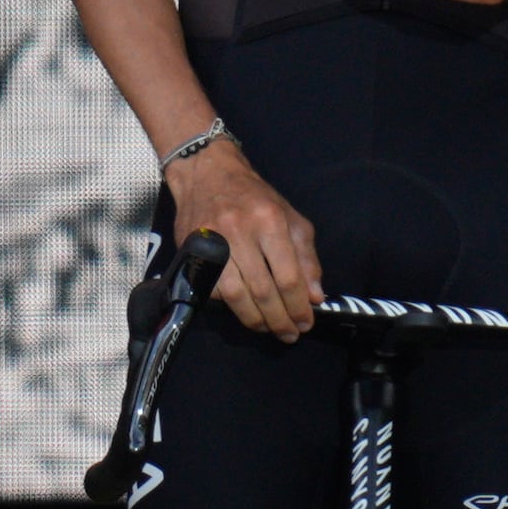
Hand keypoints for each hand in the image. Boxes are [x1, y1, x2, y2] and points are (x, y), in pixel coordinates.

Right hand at [164, 134, 324, 340]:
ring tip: (268, 328)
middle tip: (289, 334)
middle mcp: (240, 231)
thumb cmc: (254, 199)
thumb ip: (306, 257)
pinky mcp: (193, 251)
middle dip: (280, 319)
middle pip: (263, 290)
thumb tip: (315, 296)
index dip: (298, 306)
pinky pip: (213, 290)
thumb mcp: (291, 219)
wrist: (207, 174)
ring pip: (236, 296)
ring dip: (255, 319)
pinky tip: (244, 310)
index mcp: (270, 221)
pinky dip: (230, 307)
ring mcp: (213, 242)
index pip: (288, 276)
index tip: (306, 322)